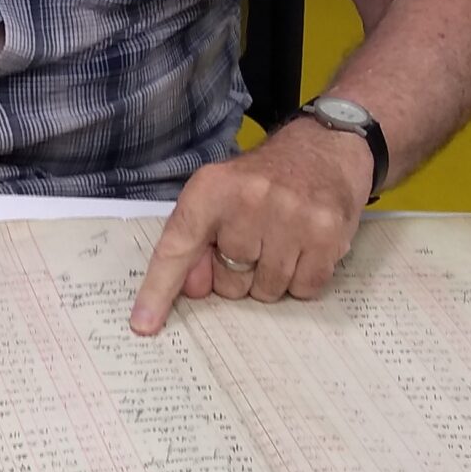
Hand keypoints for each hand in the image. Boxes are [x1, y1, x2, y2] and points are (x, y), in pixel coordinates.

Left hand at [130, 121, 373, 331]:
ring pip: (266, 290)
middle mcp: (249, 199)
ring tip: (281, 240)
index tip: (144, 324)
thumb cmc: (264, 180)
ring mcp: (290, 216)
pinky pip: (304, 289)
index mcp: (211, 188)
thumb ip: (197, 240)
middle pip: (228, 281)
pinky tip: (305, 247)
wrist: (326, 148)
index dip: (159, 289)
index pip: (177, 246)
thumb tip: (193, 288)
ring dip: (271, 277)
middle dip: (238, 273)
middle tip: (255, 240)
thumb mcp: (219, 196)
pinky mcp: (326, 233)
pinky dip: (302, 279)